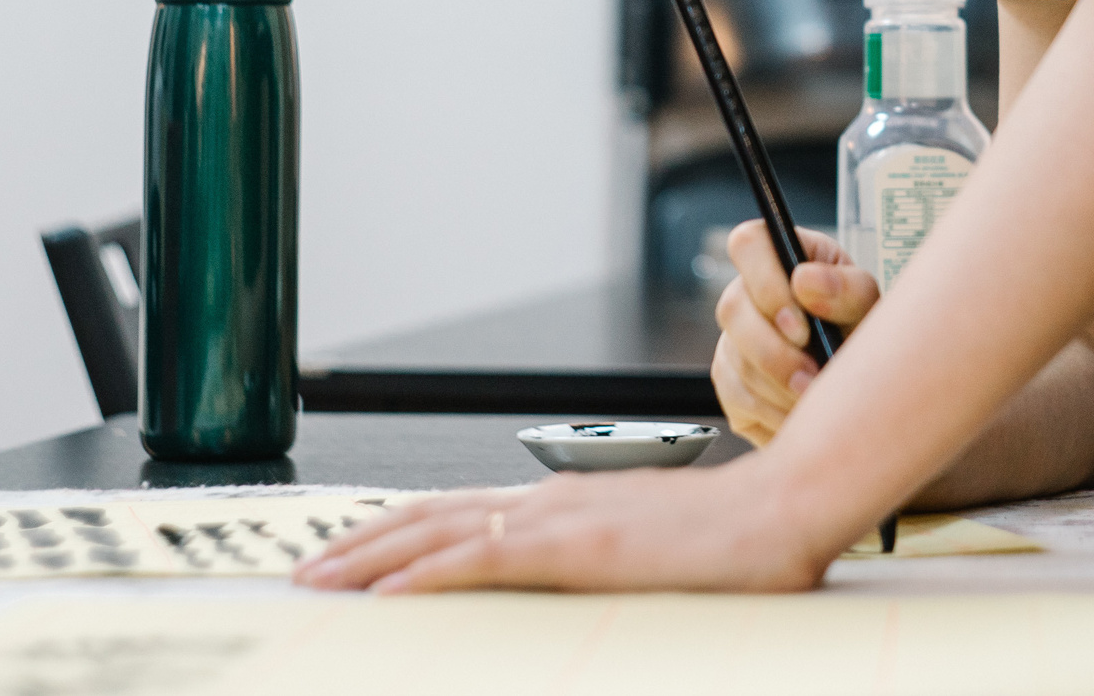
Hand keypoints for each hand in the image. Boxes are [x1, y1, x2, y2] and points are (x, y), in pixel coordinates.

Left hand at [290, 460, 842, 593]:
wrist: (786, 509)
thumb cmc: (734, 538)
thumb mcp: (649, 550)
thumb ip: (602, 563)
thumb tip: (570, 586)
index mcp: (566, 502)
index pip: (460, 512)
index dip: (398, 532)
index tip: (351, 556)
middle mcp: (551, 501)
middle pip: (433, 516)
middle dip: (362, 544)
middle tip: (307, 570)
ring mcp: (562, 520)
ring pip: (441, 533)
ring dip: (372, 559)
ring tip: (321, 581)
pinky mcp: (578, 549)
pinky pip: (483, 562)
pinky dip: (427, 574)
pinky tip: (388, 593)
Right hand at [710, 220, 880, 446]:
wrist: (862, 381)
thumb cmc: (862, 328)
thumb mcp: (868, 304)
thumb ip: (847, 288)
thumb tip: (804, 281)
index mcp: (782, 257)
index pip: (748, 244)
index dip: (766, 284)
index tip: (801, 326)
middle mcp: (748, 293)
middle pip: (732, 310)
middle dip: (775, 352)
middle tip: (814, 376)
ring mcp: (733, 339)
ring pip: (736, 361)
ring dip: (781, 389)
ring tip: (819, 398)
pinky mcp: (730, 382)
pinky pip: (738, 399)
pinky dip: (775, 413)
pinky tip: (802, 413)